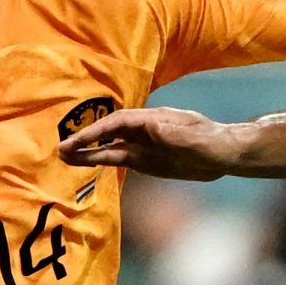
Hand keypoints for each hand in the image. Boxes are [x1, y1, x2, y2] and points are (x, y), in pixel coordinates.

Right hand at [59, 107, 243, 180]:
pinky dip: (100, 161)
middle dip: (85, 140)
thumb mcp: (196, 138)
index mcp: (153, 120)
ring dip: (88, 152)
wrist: (226, 154)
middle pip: (108, 133)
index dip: (97, 130)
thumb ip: (174, 134)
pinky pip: (119, 159)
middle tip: (60, 149)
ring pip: (110, 147)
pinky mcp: (146, 160)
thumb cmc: (213, 143)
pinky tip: (85, 164)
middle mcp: (143, 131)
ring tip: (63, 157)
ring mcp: (143, 145)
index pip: (118, 123)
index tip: (79, 140)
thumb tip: (150, 127)